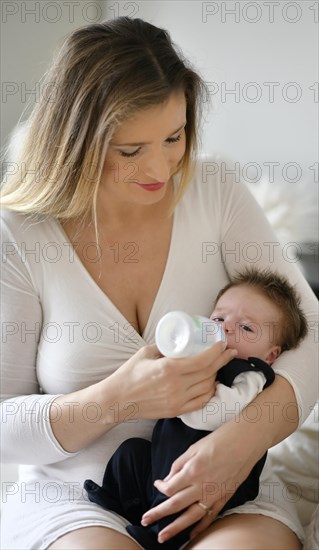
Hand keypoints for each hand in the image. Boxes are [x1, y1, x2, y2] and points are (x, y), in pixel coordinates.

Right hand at [111, 343, 236, 421]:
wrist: (117, 400)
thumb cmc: (129, 374)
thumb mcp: (146, 353)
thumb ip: (165, 347)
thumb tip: (179, 341)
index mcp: (169, 368)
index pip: (202, 360)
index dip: (216, 352)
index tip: (222, 344)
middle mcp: (176, 385)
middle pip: (209, 372)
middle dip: (222, 360)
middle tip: (229, 352)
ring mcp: (178, 400)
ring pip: (208, 387)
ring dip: (216, 375)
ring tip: (219, 366)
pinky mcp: (176, 410)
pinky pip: (201, 402)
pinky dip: (210, 392)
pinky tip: (212, 384)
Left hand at [140, 421, 253, 542]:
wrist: (245, 441)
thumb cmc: (219, 440)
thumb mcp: (194, 447)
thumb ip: (179, 464)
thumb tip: (169, 478)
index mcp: (192, 471)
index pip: (169, 487)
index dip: (160, 487)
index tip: (157, 484)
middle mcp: (201, 486)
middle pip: (175, 505)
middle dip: (158, 513)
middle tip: (145, 520)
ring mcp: (214, 494)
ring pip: (191, 516)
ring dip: (175, 528)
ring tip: (162, 537)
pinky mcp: (225, 497)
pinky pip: (210, 516)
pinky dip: (200, 527)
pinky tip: (191, 536)